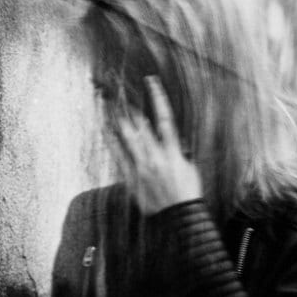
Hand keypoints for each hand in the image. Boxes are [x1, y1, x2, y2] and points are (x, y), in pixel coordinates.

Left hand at [116, 76, 202, 214]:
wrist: (180, 215)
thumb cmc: (188, 192)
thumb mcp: (190, 167)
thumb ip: (179, 151)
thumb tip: (170, 139)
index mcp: (172, 151)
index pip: (165, 118)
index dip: (157, 97)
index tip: (150, 81)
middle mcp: (155, 157)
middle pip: (139, 124)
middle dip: (128, 104)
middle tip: (118, 88)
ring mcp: (142, 168)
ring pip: (126, 138)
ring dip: (116, 118)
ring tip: (106, 102)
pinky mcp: (132, 178)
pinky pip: (119, 157)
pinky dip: (112, 142)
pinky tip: (105, 129)